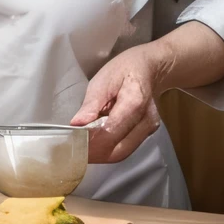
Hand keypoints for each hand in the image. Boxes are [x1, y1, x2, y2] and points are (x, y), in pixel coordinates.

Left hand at [69, 44, 162, 163]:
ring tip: (83, 149)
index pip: (111, 131)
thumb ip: (91, 104)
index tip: (73, 143)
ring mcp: (149, 128)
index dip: (91, 141)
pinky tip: (96, 144)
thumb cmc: (122, 71)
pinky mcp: (148, 132)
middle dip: (96, 154)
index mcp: (134, 101)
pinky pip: (127, 148)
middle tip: (76, 151)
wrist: (147, 68)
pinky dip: (110, 149)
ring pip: (123, 152)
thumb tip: (76, 125)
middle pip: (119, 149)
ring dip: (102, 155)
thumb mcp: (102, 81)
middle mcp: (146, 119)